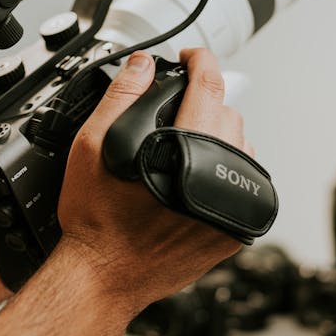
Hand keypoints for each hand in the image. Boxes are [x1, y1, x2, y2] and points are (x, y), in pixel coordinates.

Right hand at [57, 48, 247, 315]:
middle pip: (228, 114)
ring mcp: (229, 207)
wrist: (103, 277)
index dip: (201, 61)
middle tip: (176, 104)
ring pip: (241, 147)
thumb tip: (143, 64)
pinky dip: (225, 169)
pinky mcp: (234, 230)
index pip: (209, 87)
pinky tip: (195, 174)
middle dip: (204, 99)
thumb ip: (122, 97)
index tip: (192, 57)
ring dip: (219, 134)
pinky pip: (242, 182)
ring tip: (184, 141)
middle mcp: (216, 178)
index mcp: (185, 151)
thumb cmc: (96, 221)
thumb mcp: (93, 145)